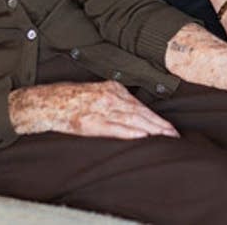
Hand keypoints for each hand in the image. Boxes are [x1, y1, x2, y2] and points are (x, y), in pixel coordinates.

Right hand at [9, 80, 178, 139]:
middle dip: (159, 125)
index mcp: (113, 88)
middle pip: (140, 113)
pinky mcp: (92, 122)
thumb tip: (137, 113)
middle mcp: (109, 97)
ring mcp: (101, 109)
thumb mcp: (98, 92)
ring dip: (151, 130)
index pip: (140, 105)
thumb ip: (116, 99)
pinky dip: (131, 132)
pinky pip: (115, 128)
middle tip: (175, 136)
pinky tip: (143, 137)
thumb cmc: (74, 99)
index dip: (157, 118)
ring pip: (132, 120)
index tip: (170, 128)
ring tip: (165, 138)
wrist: (51, 102)